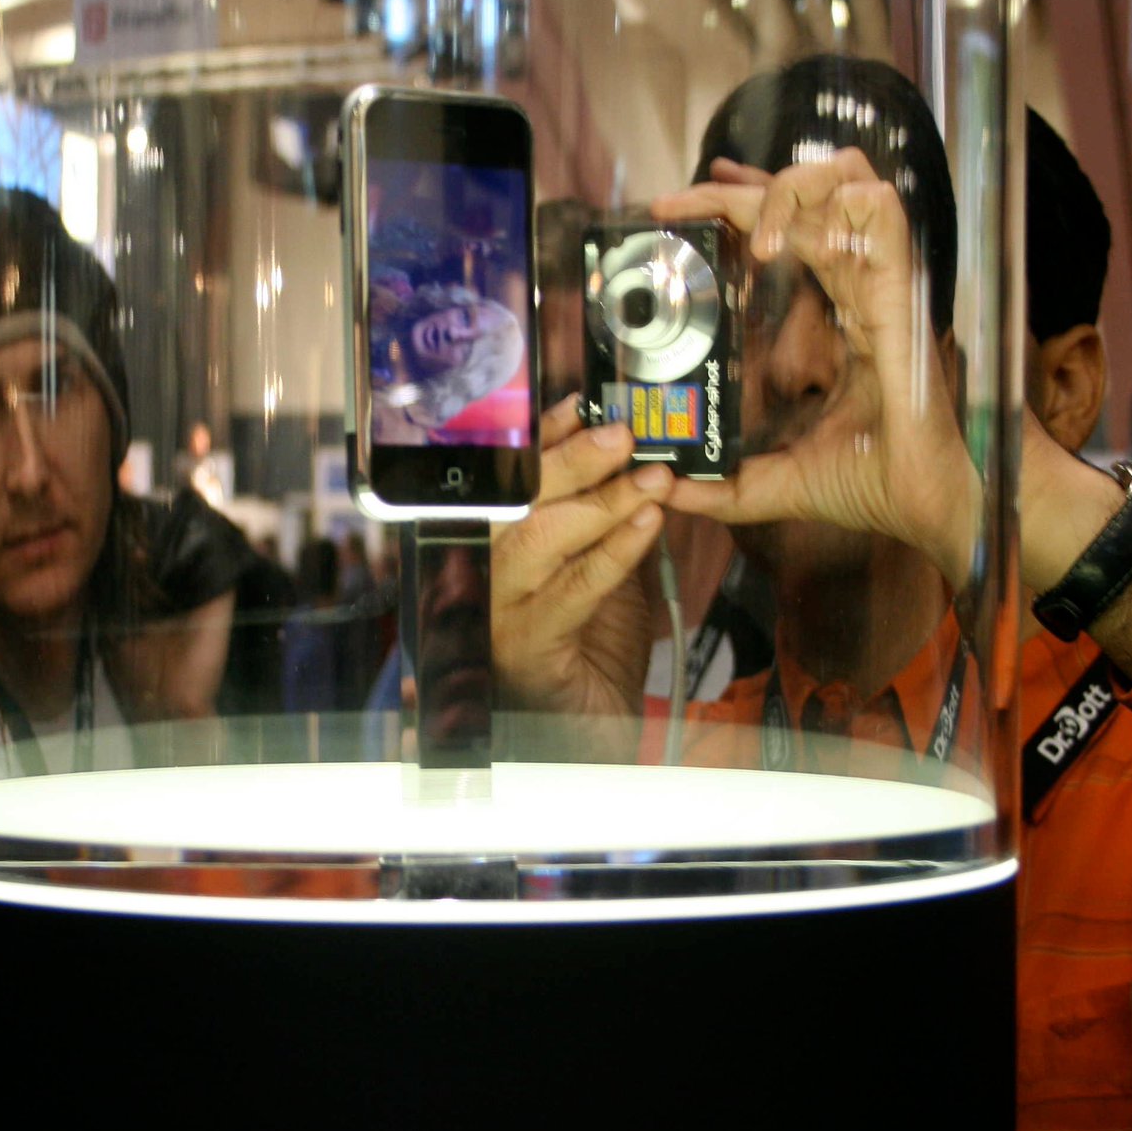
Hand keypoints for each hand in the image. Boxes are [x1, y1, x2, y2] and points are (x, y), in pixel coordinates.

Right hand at [491, 397, 670, 724]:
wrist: (586, 726)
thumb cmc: (588, 640)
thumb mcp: (595, 559)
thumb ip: (600, 511)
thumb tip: (629, 451)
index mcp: (488, 544)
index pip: (506, 480)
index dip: (540, 439)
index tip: (579, 405)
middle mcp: (480, 573)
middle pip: (516, 502)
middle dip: (570, 460)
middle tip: (622, 434)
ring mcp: (498, 611)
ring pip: (541, 540)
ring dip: (601, 503)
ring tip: (651, 478)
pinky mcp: (527, 646)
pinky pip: (573, 589)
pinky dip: (614, 552)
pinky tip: (649, 524)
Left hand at [652, 151, 980, 586]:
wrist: (929, 502)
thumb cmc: (873, 483)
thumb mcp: (772, 484)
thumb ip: (719, 486)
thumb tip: (662, 488)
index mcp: (833, 316)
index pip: (782, 235)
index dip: (733, 211)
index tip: (671, 217)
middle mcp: (856, 287)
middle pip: (802, 196)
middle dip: (733, 188)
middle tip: (674, 207)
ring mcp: (881, 281)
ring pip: (846, 178)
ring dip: (788, 188)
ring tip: (753, 239)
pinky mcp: (900, 287)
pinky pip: (880, 208)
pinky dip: (836, 206)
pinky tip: (794, 245)